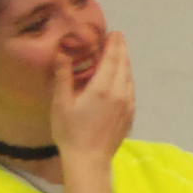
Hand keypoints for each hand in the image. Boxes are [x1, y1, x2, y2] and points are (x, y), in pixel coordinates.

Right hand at [52, 33, 136, 164]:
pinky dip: (126, 78)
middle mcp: (120, 93)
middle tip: (118, 38)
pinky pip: (130, 90)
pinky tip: (121, 79)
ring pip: (129, 78)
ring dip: (125, 64)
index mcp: (103, 88)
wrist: (90, 160)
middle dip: (121, 50)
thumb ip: (64, 77)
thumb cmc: (70, 132)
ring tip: (119, 55)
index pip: (112, 59)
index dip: (114, 44)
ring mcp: (128, 105)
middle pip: (124, 66)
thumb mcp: (61, 103)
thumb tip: (63, 53)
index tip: (115, 33)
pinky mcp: (130, 114)